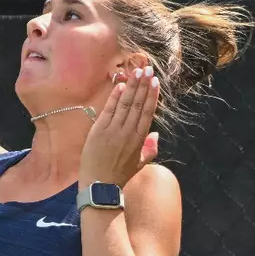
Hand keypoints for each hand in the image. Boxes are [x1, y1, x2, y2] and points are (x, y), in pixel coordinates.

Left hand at [79, 66, 160, 186]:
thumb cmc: (120, 175)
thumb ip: (150, 149)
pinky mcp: (98, 131)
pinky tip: (121, 86)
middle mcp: (128, 132)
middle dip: (143, 85)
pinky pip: (108, 110)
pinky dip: (114, 97)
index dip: (152, 96)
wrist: (99, 186)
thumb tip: (155, 133)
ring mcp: (113, 130)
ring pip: (125, 104)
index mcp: (139, 140)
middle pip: (137, 104)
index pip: (147, 113)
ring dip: (132, 87)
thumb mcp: (139, 164)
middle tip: (147, 69)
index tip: (155, 82)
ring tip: (137, 72)